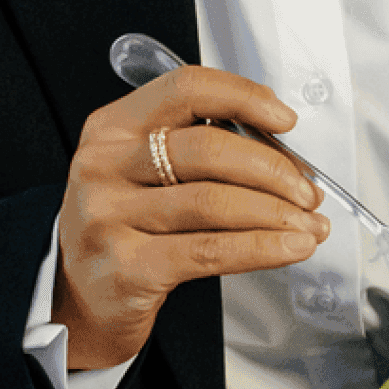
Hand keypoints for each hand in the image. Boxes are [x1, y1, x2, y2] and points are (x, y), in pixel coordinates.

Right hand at [55, 65, 330, 368]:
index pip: (185, 90)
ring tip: (309, 223)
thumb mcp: (143, 172)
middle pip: (208, 148)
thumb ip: (199, 149)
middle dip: (274, 168)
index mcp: (112, 128)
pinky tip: (290, 247)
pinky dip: (262, 248)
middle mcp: (104, 166)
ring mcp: (110, 217)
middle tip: (307, 189)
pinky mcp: (126, 267)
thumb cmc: (123, 227)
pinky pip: (211, 251)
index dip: (243, 97)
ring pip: (215, 202)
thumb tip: (282, 152)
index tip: (284, 118)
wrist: (78, 298)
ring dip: (278, 213)